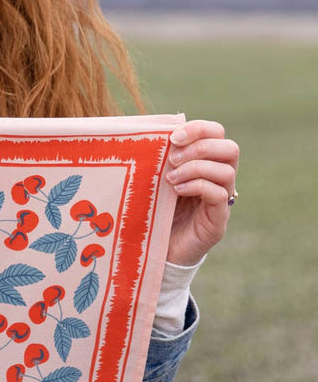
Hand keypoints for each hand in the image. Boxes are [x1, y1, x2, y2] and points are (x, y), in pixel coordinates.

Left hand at [164, 119, 239, 266]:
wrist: (155, 252)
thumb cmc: (153, 214)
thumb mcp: (155, 182)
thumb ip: (160, 161)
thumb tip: (151, 135)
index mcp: (206, 164)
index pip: (217, 134)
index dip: (199, 129)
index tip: (173, 137)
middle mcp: (219, 180)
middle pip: (230, 149)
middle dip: (200, 147)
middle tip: (173, 158)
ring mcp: (222, 200)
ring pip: (227, 171)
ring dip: (196, 168)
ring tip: (170, 179)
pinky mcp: (218, 220)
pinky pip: (220, 195)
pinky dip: (199, 186)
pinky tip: (177, 190)